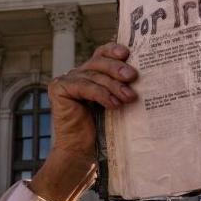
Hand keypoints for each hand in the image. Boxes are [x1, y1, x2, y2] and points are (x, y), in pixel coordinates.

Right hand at [48, 42, 137, 156]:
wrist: (82, 151)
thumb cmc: (101, 128)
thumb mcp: (115, 101)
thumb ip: (121, 86)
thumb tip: (142, 75)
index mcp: (90, 73)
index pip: (101, 54)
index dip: (113, 50)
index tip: (127, 53)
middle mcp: (77, 74)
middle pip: (98, 62)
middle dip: (117, 68)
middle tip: (133, 76)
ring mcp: (66, 80)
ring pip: (94, 76)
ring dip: (114, 86)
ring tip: (128, 97)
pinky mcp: (59, 90)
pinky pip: (84, 87)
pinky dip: (101, 95)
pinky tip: (114, 104)